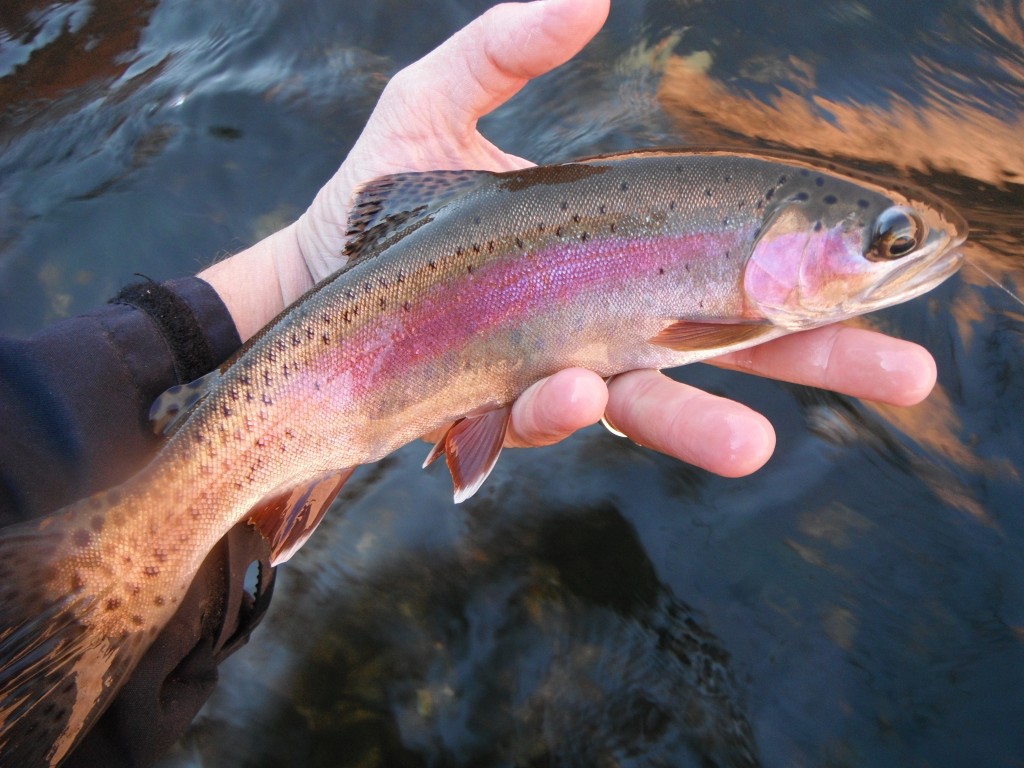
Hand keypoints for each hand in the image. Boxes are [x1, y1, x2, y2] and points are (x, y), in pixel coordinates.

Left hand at [202, 0, 937, 476]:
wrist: (310, 282)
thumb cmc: (382, 196)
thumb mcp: (437, 104)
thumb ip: (506, 52)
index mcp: (619, 240)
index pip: (732, 250)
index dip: (810, 260)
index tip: (886, 263)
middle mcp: (605, 311)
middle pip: (728, 338)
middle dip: (815, 359)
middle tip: (904, 373)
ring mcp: (557, 365)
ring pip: (648, 401)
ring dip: (700, 422)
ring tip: (755, 446)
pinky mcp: (499, 408)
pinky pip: (543, 417)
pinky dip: (563, 409)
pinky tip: (575, 392)